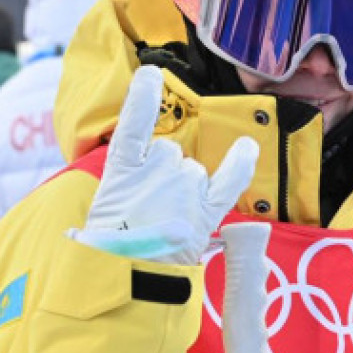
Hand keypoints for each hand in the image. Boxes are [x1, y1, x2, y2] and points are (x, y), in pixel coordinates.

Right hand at [72, 65, 258, 264]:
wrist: (126, 277)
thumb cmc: (110, 247)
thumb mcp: (104, 207)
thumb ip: (128, 184)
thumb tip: (147, 182)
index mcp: (123, 167)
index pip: (134, 123)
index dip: (145, 98)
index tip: (151, 75)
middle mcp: (157, 167)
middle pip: (170, 154)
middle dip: (164, 177)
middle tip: (149, 212)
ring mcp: (184, 186)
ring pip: (194, 171)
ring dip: (187, 190)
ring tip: (167, 223)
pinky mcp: (206, 209)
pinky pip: (230, 178)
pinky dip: (241, 161)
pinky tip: (248, 145)